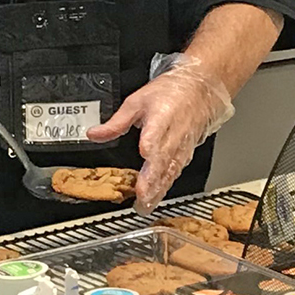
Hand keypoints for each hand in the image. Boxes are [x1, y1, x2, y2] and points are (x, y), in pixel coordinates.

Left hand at [86, 54, 233, 214]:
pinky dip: (166, 186)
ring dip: (159, 188)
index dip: (150, 144)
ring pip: (170, 170)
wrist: (200, 90)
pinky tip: (157, 197)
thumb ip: (116, 122)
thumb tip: (94, 134)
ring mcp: (181, 146)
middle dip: (152, 179)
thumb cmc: (170, 94)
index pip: (156, 133)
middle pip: (163, 159)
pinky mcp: (185, 154)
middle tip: (141, 196)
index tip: (144, 153)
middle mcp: (173, 134)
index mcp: (161, 118)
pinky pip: (175, 172)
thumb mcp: (138, 101)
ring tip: (146, 204)